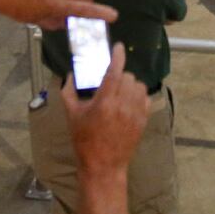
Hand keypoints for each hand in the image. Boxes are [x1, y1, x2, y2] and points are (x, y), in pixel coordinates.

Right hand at [64, 44, 148, 174]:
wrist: (103, 166)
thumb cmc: (84, 140)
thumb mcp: (72, 115)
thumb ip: (69, 92)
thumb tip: (69, 75)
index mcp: (104, 102)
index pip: (114, 71)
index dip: (118, 56)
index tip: (118, 47)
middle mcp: (122, 105)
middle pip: (127, 77)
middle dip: (119, 75)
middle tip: (110, 82)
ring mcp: (135, 112)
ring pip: (138, 86)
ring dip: (129, 84)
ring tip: (120, 92)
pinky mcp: (143, 120)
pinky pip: (145, 97)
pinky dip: (138, 95)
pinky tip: (128, 102)